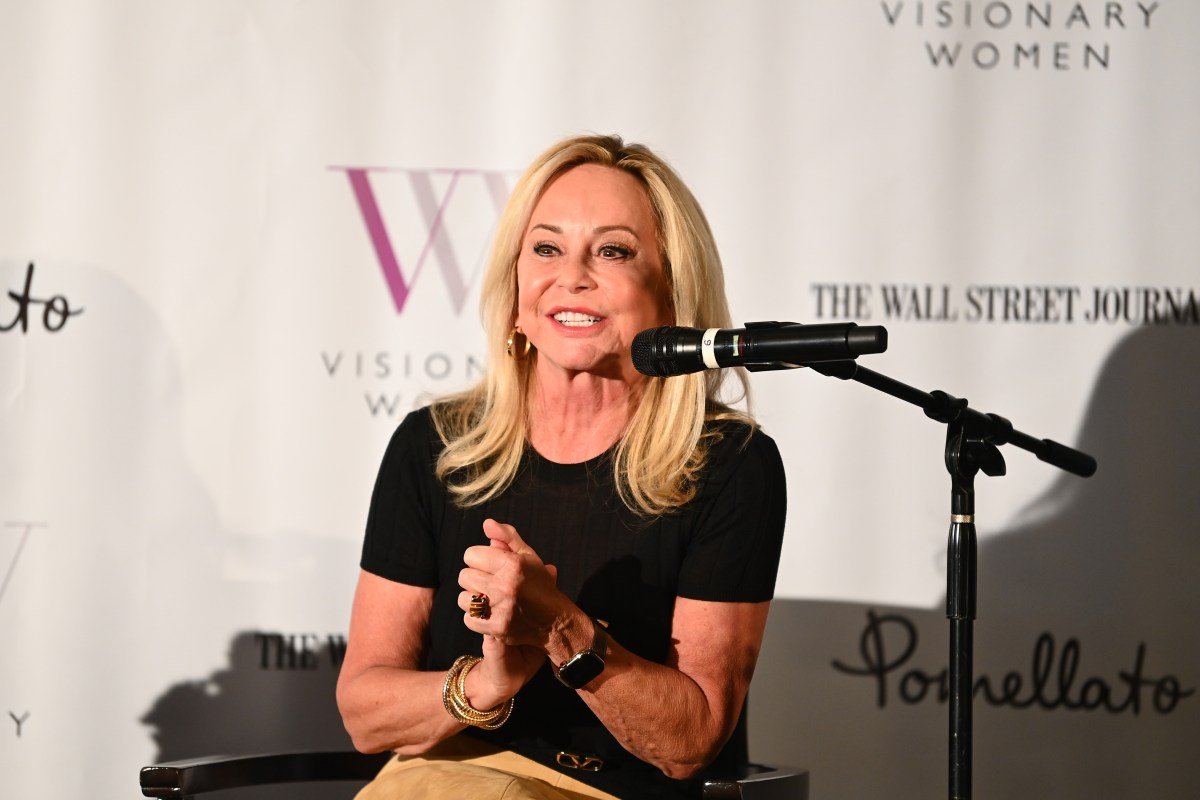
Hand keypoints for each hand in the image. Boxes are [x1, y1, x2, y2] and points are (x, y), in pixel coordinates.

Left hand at [458, 520, 559, 705]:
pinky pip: (468, 618)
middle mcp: (505, 586)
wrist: (553, 620)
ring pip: (463, 598)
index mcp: (512, 564)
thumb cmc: (538, 583)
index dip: (478, 558)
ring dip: (472, 597)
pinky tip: (488, 611)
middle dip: (474, 577)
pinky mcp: (496, 628)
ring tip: (487, 597)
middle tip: (487, 581)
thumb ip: (507, 536)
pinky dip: (475, 616)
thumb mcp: (527, 556)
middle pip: (464, 576)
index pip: (470, 555)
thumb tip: (486, 523)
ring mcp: (500, 609)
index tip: (487, 564)